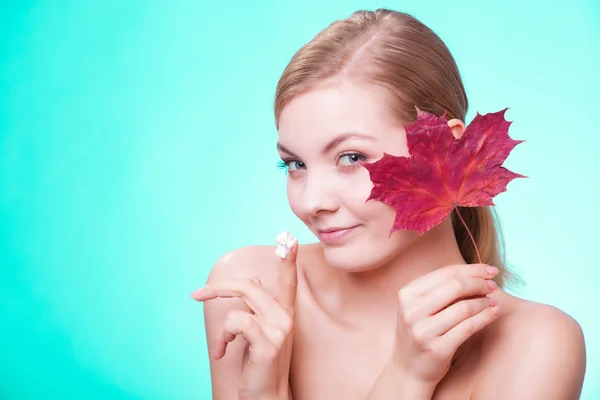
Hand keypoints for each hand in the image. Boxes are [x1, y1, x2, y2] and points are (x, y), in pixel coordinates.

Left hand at [191, 240, 298, 399]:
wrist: (266, 395)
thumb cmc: (259, 363)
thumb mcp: (258, 330)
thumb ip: (256, 304)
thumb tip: (250, 281)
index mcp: (284, 312)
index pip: (288, 280)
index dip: (288, 259)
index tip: (289, 238)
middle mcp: (285, 316)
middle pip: (248, 285)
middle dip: (218, 288)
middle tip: (196, 295)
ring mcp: (280, 329)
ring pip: (239, 305)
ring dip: (224, 329)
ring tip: (225, 345)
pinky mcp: (269, 343)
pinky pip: (236, 322)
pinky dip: (224, 337)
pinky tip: (225, 352)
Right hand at [391, 263, 499, 384]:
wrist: (408, 369)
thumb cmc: (420, 332)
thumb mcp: (420, 306)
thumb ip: (440, 289)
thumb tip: (478, 274)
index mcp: (407, 294)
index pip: (445, 273)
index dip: (472, 269)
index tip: (490, 271)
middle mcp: (412, 310)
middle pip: (455, 286)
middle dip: (479, 283)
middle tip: (493, 286)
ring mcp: (423, 330)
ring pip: (464, 307)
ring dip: (484, 302)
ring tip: (492, 302)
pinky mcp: (437, 349)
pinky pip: (468, 328)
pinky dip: (485, 317)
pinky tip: (493, 313)